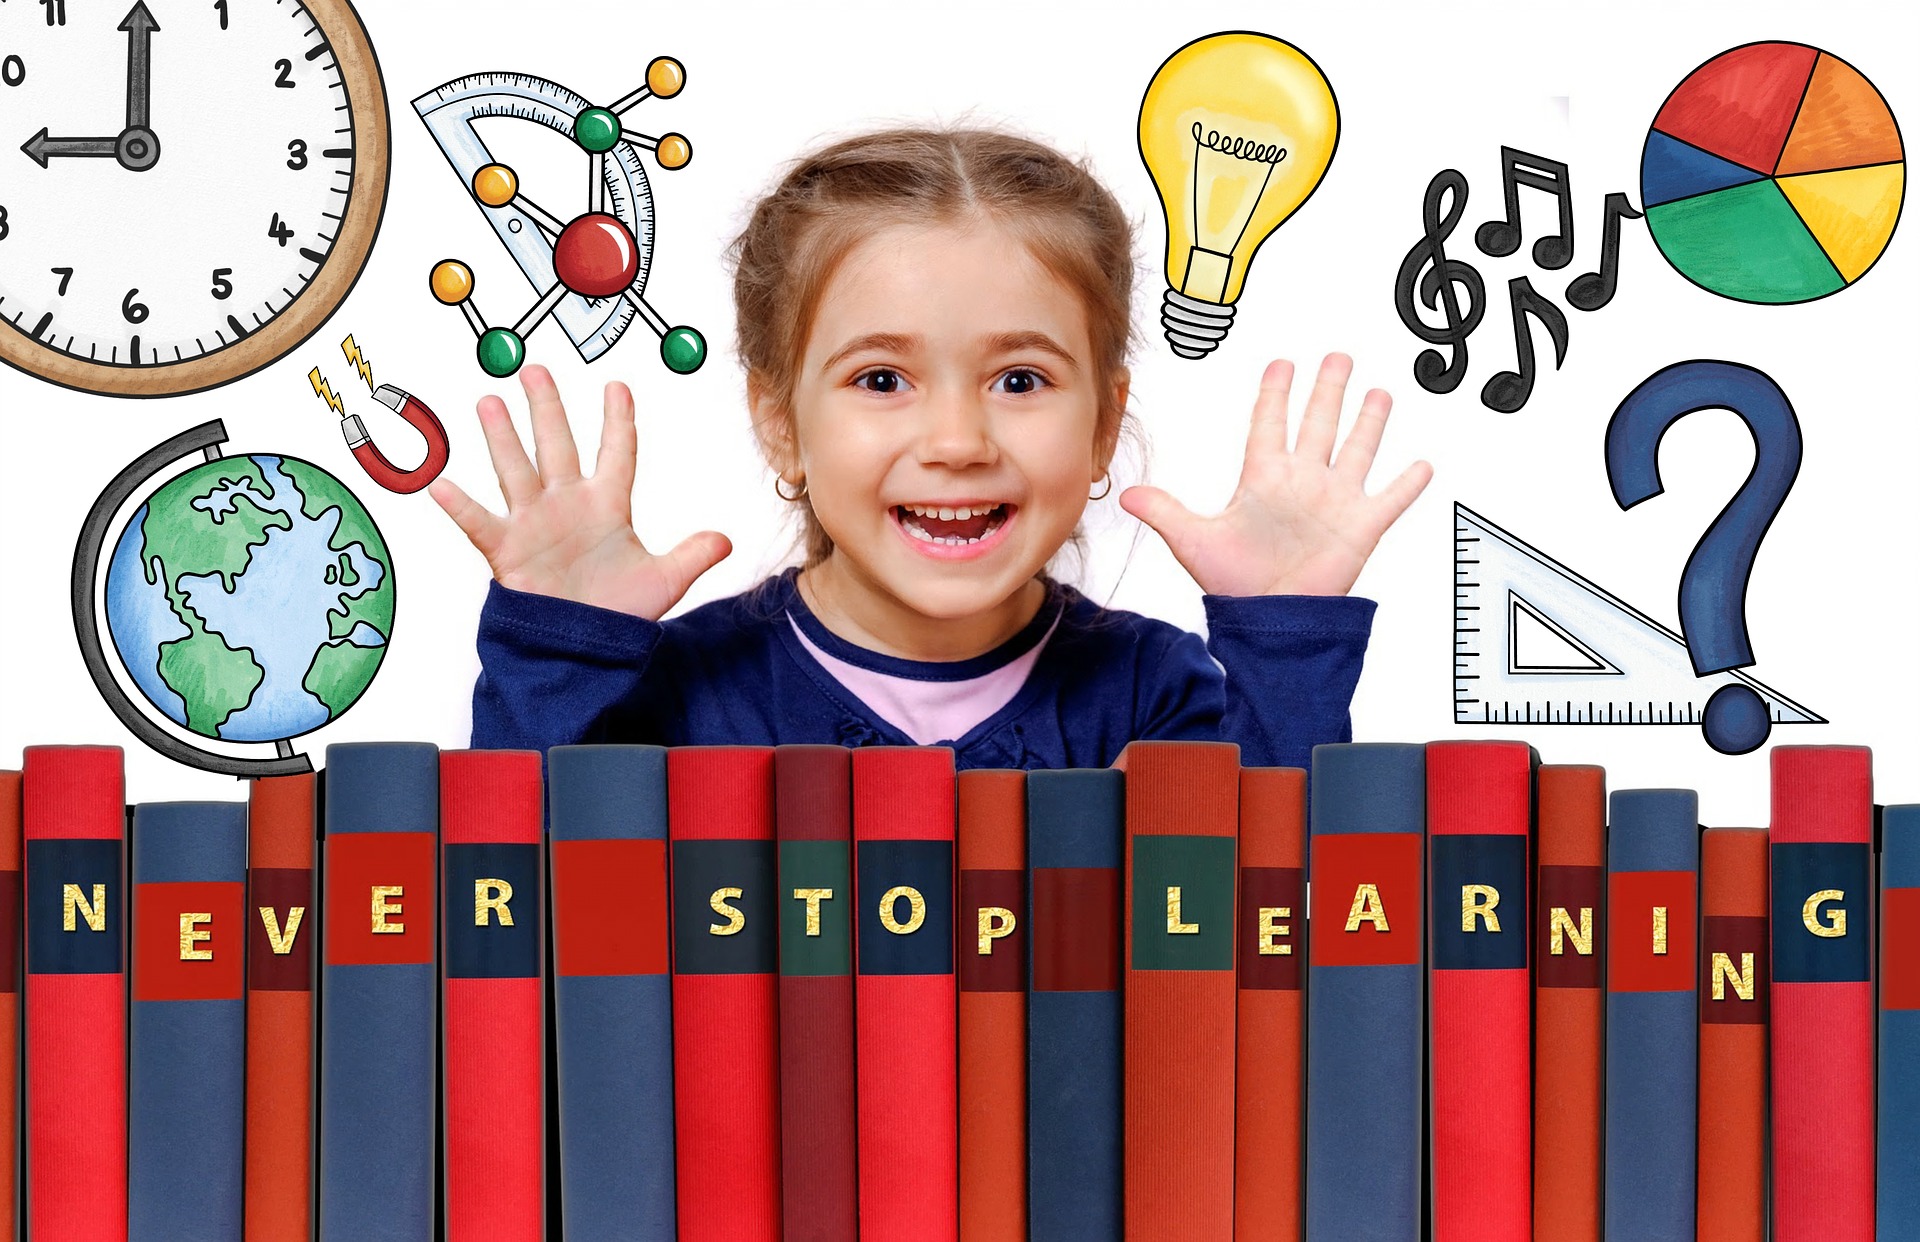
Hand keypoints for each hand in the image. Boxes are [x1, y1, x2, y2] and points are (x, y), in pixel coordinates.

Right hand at [429, 365, 730, 620]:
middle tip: (535, 370)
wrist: (584, 651)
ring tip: (489, 401)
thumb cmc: (618, 613)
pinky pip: (480, 523)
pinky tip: (442, 484)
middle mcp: (568, 505)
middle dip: (547, 408)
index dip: (618, 420)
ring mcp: (534, 524)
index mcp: (607, 505)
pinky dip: (461, 506)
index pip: (616, 452)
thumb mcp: (665, 581)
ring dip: (503, 437)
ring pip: (516, 470)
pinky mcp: (508, 551)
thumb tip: (727, 540)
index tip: (618, 386)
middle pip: (557, 446)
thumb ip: (694, 555)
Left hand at [1119, 353, 1431, 597]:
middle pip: (1318, 424)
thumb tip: (1124, 495)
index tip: (1281, 363)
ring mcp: (1334, 502)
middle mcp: (1302, 483)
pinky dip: (1408, 482)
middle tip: (1338, 357)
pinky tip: (1422, 462)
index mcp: (1263, 479)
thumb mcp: (1193, 541)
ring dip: (1369, 422)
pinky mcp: (1361, 527)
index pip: (1270, 423)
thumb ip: (1165, 512)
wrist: (1270, 620)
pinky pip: (1391, 499)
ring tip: (1380, 393)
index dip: (1275, 393)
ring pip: (1356, 449)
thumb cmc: (1233, 584)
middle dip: (1328, 390)